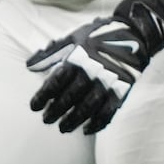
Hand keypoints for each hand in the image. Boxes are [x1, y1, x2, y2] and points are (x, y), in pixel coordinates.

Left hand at [26, 14, 149, 134]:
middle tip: (46, 120)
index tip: (34, 107)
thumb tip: (29, 66)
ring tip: (63, 128)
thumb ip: (51, 54)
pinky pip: (110, 110)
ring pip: (90, 105)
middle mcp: (94, 70)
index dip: (44, 95)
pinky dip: (98, 121)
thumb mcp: (72, 39)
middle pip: (72, 94)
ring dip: (75, 119)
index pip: (57, 80)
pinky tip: (87, 130)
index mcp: (78, 57)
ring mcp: (110, 80)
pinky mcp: (123, 89)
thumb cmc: (96, 38)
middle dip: (57, 109)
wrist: (134, 34)